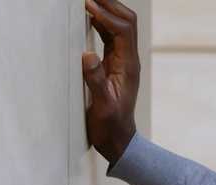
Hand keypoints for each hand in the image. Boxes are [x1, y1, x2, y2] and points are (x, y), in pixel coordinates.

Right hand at [82, 0, 140, 164]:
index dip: (105, 14)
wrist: (118, 139)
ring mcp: (122, 61)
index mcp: (128, 66)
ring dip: (106, 10)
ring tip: (88, 0)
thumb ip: (95, 81)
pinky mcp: (114, 64)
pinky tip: (88, 16)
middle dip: (110, 4)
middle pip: (126, 21)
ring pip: (119, 26)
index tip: (86, 4)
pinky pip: (110, 36)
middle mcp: (128, 60)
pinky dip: (100, 22)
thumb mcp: (102, 105)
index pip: (122, 30)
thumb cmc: (110, 126)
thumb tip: (87, 54)